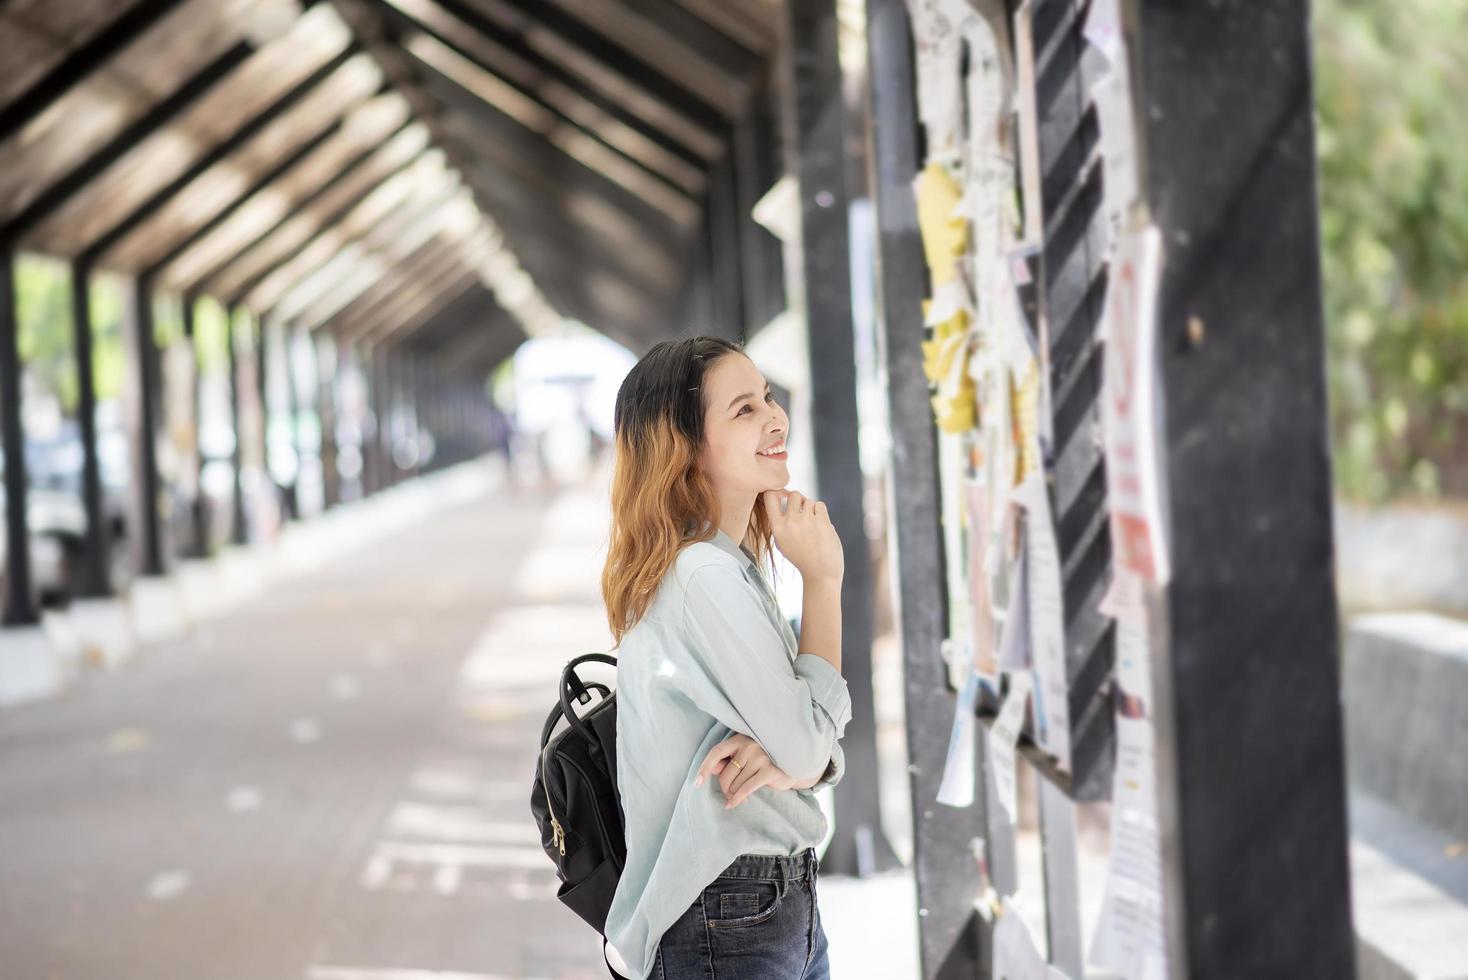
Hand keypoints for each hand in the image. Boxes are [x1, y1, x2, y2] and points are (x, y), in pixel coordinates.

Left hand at [694, 733, 809, 807]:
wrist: (794, 764)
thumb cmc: (765, 761)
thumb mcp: (746, 758)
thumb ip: (729, 761)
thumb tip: (711, 769)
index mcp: (740, 739)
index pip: (717, 752)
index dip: (705, 767)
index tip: (697, 783)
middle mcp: (749, 745)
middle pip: (725, 774)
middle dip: (724, 788)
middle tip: (728, 795)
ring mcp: (760, 757)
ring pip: (735, 784)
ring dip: (734, 794)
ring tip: (738, 796)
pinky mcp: (769, 771)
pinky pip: (746, 789)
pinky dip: (737, 799)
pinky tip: (732, 805)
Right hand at [761, 489, 843, 583]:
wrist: (820, 573)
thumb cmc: (801, 557)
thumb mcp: (782, 542)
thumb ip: (780, 521)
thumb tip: (782, 495)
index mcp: (777, 528)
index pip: (769, 496)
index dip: (776, 490)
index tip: (782, 495)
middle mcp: (790, 522)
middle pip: (793, 494)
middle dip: (799, 500)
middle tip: (802, 511)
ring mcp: (807, 521)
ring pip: (808, 500)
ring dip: (811, 509)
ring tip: (812, 525)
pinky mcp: (822, 521)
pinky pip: (820, 505)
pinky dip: (821, 513)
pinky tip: (820, 526)